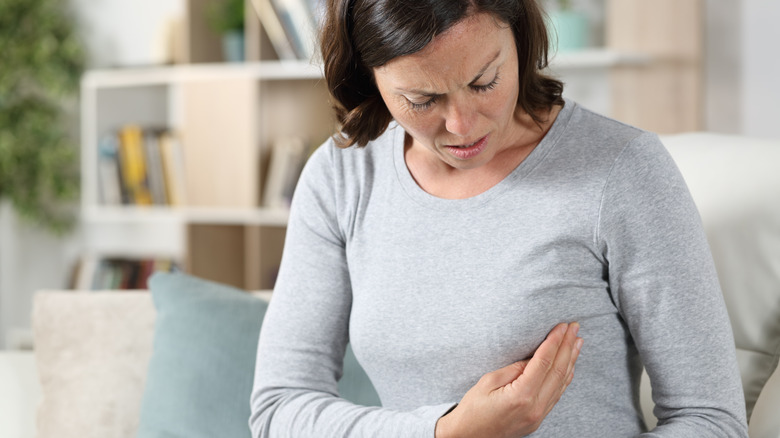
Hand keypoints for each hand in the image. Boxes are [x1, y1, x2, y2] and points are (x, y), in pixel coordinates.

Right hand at [435, 322, 582, 437]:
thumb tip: (534, 358)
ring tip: (578, 342)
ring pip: (561, 383)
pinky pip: (556, 394)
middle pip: (558, 371)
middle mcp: (535, 407)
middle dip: (568, 346)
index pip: (544, 362)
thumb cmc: (473, 410)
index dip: (554, 341)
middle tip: (575, 328)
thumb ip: (515, 369)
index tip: (562, 326)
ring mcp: (539, 415)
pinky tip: (569, 365)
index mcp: (521, 396)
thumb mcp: (488, 382)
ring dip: (571, 360)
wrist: (468, 437)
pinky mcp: (538, 418)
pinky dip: (565, 377)